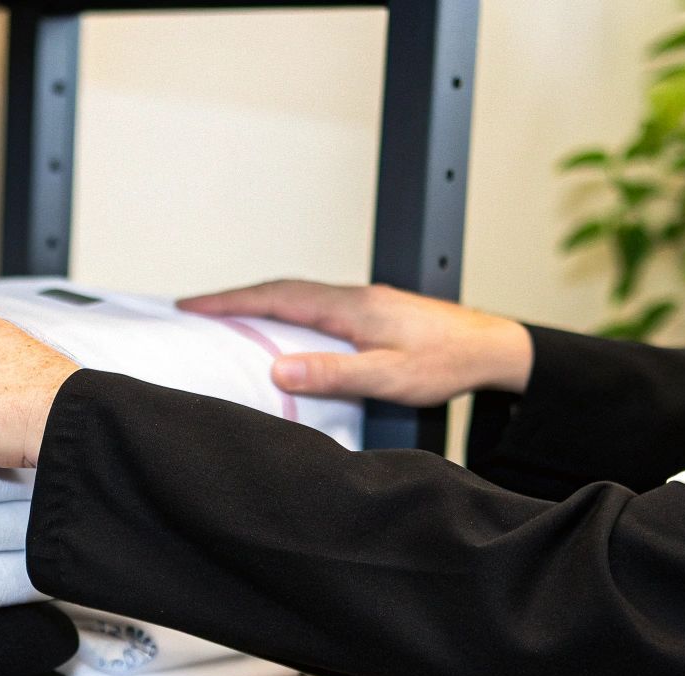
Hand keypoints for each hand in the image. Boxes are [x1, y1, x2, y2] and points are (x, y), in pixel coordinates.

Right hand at [177, 279, 532, 405]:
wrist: (492, 348)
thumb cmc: (447, 362)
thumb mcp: (388, 375)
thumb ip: (333, 373)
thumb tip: (279, 370)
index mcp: (349, 306)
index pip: (276, 297)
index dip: (230, 301)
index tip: (192, 305)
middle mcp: (352, 297)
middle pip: (280, 290)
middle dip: (234, 298)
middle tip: (194, 309)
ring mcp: (361, 302)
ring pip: (297, 296)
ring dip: (259, 303)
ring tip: (226, 318)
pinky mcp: (371, 313)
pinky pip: (314, 306)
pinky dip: (285, 312)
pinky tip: (282, 329)